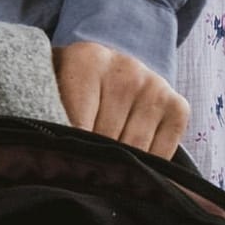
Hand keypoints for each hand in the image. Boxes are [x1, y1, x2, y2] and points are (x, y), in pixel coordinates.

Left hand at [53, 41, 189, 158]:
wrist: (114, 72)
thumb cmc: (74, 89)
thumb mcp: (52, 89)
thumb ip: (47, 112)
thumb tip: (51, 152)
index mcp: (88, 59)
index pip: (77, 124)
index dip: (72, 150)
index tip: (67, 161)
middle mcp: (127, 69)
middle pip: (107, 139)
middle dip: (96, 157)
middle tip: (87, 161)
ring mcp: (156, 88)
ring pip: (136, 150)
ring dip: (121, 164)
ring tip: (108, 161)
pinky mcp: (178, 106)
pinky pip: (162, 154)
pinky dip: (147, 165)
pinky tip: (133, 158)